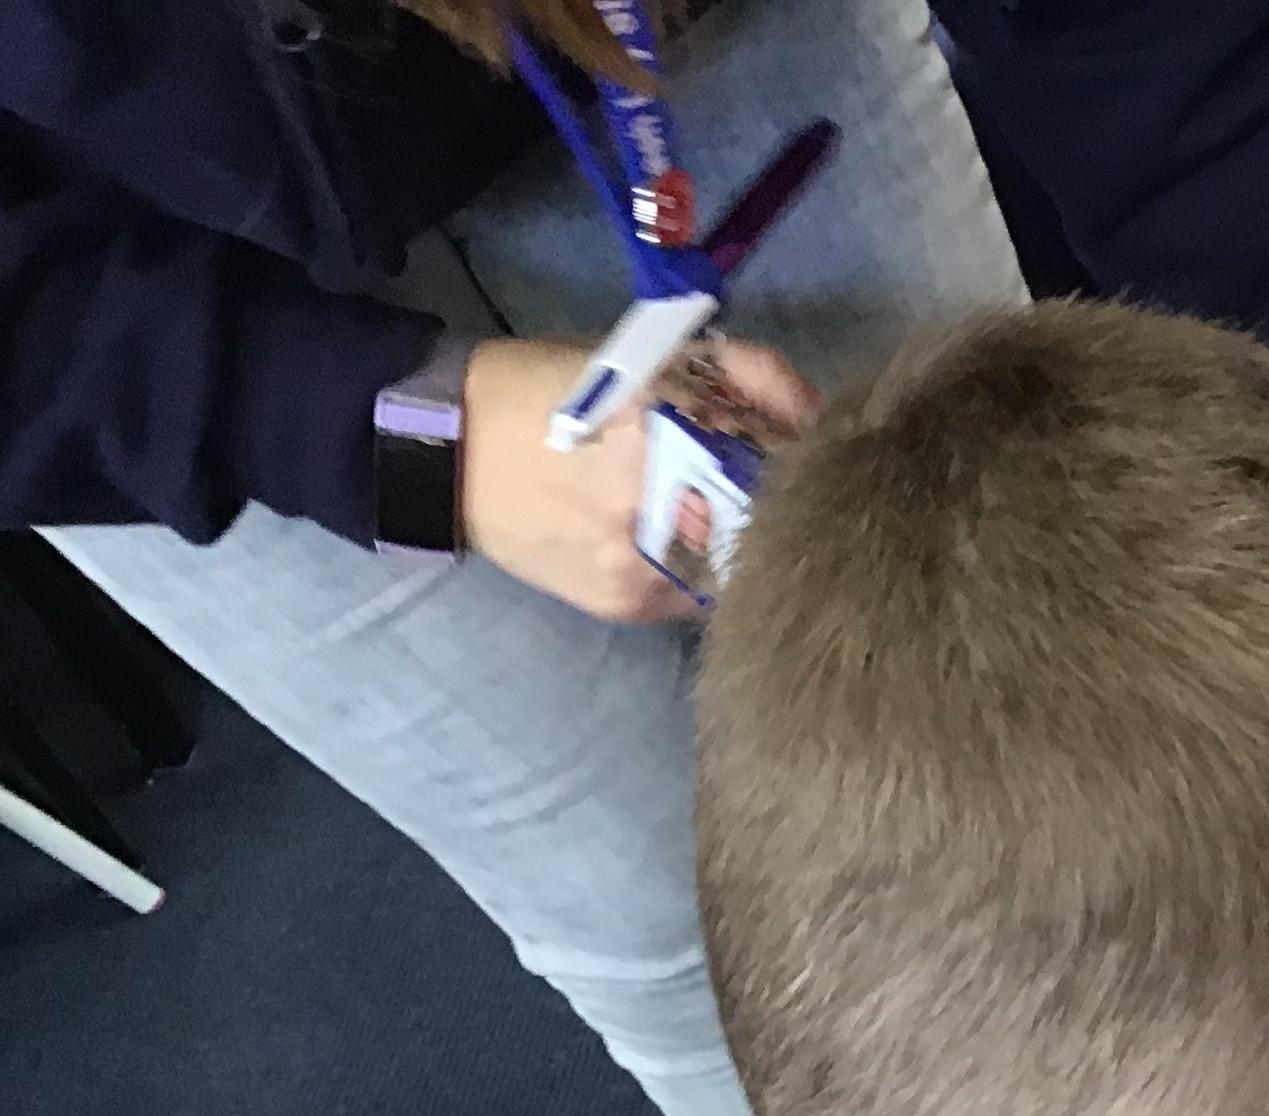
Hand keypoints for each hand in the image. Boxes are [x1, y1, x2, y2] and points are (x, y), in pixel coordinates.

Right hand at [458, 337, 818, 622]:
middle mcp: (652, 493)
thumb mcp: (645, 355)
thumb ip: (741, 371)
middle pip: (767, 513)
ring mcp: (642, 558)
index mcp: (660, 416)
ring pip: (739, 563)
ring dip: (742, 542)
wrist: (450, 453)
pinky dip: (701, 570)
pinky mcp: (628, 601)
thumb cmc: (554, 390)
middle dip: (777, 501)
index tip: (809, 450)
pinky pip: (697, 594)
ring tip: (717, 517)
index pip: (781, 450)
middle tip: (765, 487)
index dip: (806, 453)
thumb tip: (813, 405)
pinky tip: (680, 546)